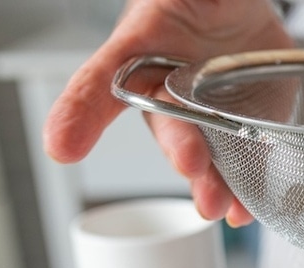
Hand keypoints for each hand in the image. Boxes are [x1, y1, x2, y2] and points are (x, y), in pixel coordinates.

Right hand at [43, 0, 292, 224]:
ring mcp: (201, 119)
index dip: (79, 114)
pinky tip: (240, 211)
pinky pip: (238, 167)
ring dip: (207, 183)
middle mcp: (165, 93)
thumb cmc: (199, 4)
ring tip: (215, 204)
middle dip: (177, 146)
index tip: (62, 147)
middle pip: (164, 125)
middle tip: (189, 161)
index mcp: (140, 51)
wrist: (241, 19)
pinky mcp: (237, 136)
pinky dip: (240, 192)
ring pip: (200, 155)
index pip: (100, 82)